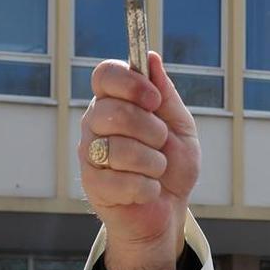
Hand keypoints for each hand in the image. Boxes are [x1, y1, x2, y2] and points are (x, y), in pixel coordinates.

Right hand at [78, 51, 200, 269]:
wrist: (170, 210)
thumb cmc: (173, 165)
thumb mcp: (179, 126)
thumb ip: (166, 95)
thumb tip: (151, 58)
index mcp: (115, 102)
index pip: (104, 74)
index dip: (129, 83)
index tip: (154, 100)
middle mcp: (95, 124)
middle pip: (112, 111)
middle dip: (150, 130)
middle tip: (161, 142)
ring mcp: (90, 154)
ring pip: (119, 149)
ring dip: (153, 162)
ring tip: (157, 170)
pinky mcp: (93, 186)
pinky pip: (122, 181)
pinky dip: (147, 188)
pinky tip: (148, 190)